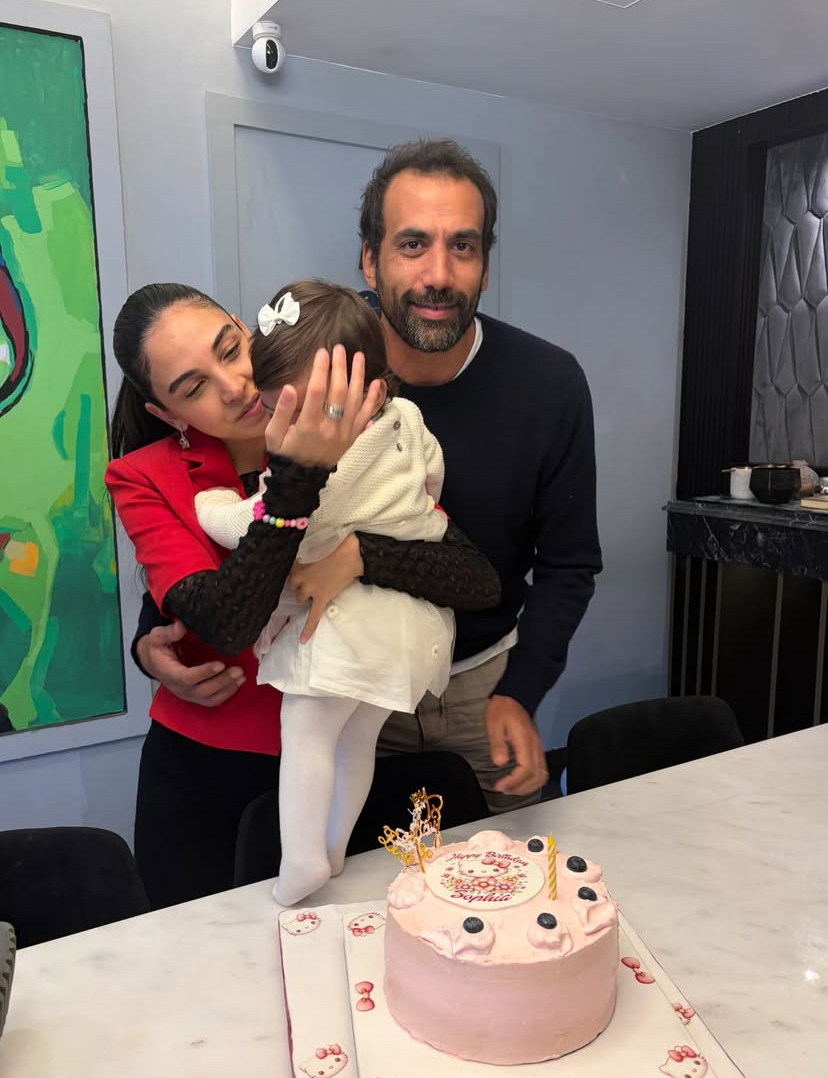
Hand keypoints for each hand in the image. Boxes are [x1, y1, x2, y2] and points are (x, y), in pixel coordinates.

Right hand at [135, 620, 244, 706]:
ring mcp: (188, 694)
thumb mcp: (157, 637)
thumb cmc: (156, 648)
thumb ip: (168, 632)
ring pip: (209, 698)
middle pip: (202, 691)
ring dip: (227, 689)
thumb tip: (181, 626)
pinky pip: (211, 701)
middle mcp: (179, 688)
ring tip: (241, 677)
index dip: (205, 672)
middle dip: (222, 681)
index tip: (220, 664)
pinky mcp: (195, 696)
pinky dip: (226, 694)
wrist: (152, 661)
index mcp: (170, 673)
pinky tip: (237, 684)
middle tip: (238, 671)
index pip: (188, 678)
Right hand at [265, 345, 383, 466]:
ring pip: (355, 400)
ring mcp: (344, 432)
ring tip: (359, 356)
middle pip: (339, 392)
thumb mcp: (273, 436)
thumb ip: (282, 411)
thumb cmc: (285, 453)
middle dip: (340, 367)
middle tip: (340, 348)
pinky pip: (367, 415)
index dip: (321, 370)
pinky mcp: (353, 436)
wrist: (302, 477)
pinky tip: (378, 382)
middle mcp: (329, 428)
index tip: (322, 352)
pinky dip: (374, 398)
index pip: (317, 392)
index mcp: (308, 426)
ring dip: (358, 376)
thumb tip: (290, 388)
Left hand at [288, 534, 364, 642]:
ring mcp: (311, 590)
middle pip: (293, 587)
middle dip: (299, 584)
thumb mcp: (315, 545)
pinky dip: (308, 629)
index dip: (295, 572)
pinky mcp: (322, 599)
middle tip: (312, 577)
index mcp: (297, 563)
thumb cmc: (335, 544)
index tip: (301, 569)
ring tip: (316, 588)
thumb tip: (303, 558)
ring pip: (299, 598)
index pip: (288, 572)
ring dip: (304, 595)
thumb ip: (305, 554)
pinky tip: (303, 640)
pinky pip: (313, 617)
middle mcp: (300, 578)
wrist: (353, 553)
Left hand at [486, 695, 548, 796]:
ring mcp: (538, 748)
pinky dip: (531, 781)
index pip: (527, 769)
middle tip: (504, 789)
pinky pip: (540, 770)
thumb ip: (498, 744)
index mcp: (525, 741)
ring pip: (542, 775)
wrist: (514, 697)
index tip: (500, 785)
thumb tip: (499, 762)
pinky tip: (519, 782)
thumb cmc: (503, 710)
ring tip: (511, 789)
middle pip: (537, 776)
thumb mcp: (494, 724)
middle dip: (521, 788)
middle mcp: (535, 747)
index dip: (514, 781)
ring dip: (528, 787)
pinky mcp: (537, 750)